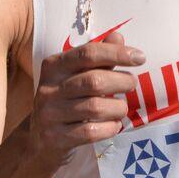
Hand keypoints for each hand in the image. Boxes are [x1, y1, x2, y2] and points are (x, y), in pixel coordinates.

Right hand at [30, 31, 144, 169]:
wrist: (38, 140)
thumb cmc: (66, 101)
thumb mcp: (76, 76)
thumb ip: (98, 57)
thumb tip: (118, 37)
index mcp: (54, 66)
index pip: (88, 54)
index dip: (117, 53)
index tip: (140, 58)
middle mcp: (48, 88)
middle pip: (94, 81)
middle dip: (122, 81)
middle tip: (132, 84)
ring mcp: (49, 114)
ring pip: (95, 107)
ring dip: (118, 107)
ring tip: (121, 108)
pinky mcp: (55, 138)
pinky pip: (91, 131)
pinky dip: (110, 127)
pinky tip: (114, 125)